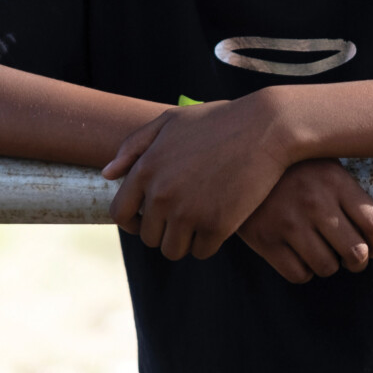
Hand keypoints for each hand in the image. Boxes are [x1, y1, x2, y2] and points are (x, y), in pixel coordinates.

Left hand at [102, 94, 292, 260]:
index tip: (147, 220)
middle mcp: (162, 195)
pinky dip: (210, 241)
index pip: (119, 214)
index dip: (131, 222)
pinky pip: (202, 251)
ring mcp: (188, 212)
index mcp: (146, 169)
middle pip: (149, 236)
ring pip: (173, 249)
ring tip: (202, 219)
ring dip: (186, 240)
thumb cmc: (218, 121)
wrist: (266, 127)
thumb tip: (107, 174)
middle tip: (187, 213)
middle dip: (164, 229)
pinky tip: (221, 220)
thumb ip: (134, 146)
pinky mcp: (217, 226)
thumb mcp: (171, 121)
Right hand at [237, 159, 372, 283]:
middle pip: (357, 252)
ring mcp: (288, 222)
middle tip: (352, 257)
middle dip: (359, 261)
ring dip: (328, 265)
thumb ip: (349, 192)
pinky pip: (299, 275)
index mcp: (334, 179)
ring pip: (327, 267)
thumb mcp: (323, 163)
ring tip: (321, 251)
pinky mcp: (265, 240)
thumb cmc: (290, 167)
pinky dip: (303, 271)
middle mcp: (314, 202)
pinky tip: (299, 254)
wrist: (237, 162)